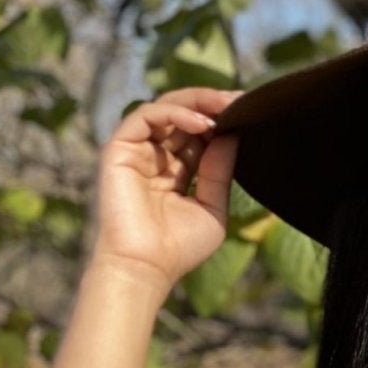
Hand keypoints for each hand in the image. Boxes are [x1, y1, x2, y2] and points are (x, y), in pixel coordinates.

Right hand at [90, 85, 243, 290]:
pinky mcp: (119, 149)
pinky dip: (175, 112)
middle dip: (212, 104)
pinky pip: (146, 115)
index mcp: (176, 171)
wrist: (147, 267)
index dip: (221, 120)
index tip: (248, 111)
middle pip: (183, 115)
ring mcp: (137, 152)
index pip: (198, 134)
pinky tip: (202, 123)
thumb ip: (220, 171)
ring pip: (165, 108)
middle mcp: (155, 158)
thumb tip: (233, 135)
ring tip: (224, 106)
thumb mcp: (212, 207)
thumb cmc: (179, 248)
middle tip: (239, 101)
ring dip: (197, 102)